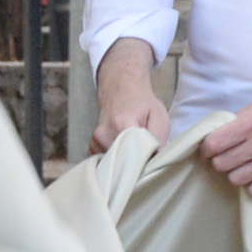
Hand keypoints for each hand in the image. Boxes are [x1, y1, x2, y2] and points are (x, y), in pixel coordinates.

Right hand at [89, 37, 171, 152]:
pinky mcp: (92, 144)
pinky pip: (105, 160)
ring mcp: (96, 140)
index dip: (145, 162)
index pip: (133, 156)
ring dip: (125, 161)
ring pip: (113, 163)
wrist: (121, 87)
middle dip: (135, 163)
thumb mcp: (159, 115)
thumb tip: (156, 160)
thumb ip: (159, 138)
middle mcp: (105, 134)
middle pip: (122, 162)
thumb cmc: (141, 102)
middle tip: (144, 155)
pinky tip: (122, 148)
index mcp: (123, 125)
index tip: (151, 160)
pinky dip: (115, 159)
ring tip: (133, 148)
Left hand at [201, 53, 251, 195]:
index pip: (213, 145)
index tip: (209, 149)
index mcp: (251, 124)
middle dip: (219, 160)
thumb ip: (235, 124)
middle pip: (221, 165)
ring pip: (236, 179)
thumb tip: (216, 139)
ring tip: (242, 164)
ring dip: (235, 172)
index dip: (206, 148)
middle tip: (225, 156)